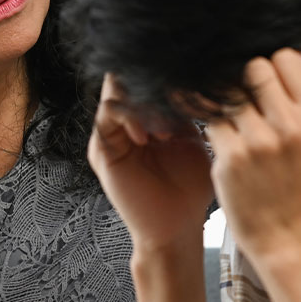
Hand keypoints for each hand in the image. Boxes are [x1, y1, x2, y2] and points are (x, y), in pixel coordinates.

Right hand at [88, 75, 213, 252]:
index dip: (165, 74)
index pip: (146, 77)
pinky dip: (130, 116)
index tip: (188, 81)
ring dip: (144, 102)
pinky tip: (151, 137)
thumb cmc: (190, 189)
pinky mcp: (102, 150)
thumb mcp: (195, 139)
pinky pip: (108, 114)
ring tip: (167, 129)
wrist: (177, 228)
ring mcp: (112, 134)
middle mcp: (127, 122)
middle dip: (152, 83)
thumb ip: (189, 109)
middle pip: (126, 77)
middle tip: (177, 101)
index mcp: (148, 117)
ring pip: (116, 90)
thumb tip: (198, 75)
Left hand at [204, 50, 300, 261]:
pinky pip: (211, 118)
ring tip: (238, 124)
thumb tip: (294, 56)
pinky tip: (225, 140)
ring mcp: (259, 141)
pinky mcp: (231, 156)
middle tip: (249, 103)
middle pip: (255, 67)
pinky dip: (214, 126)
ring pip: (229, 91)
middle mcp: (292, 127)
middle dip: (248, 81)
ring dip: (229, 104)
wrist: (283, 232)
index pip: (286, 58)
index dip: (274, 68)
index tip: (270, 88)